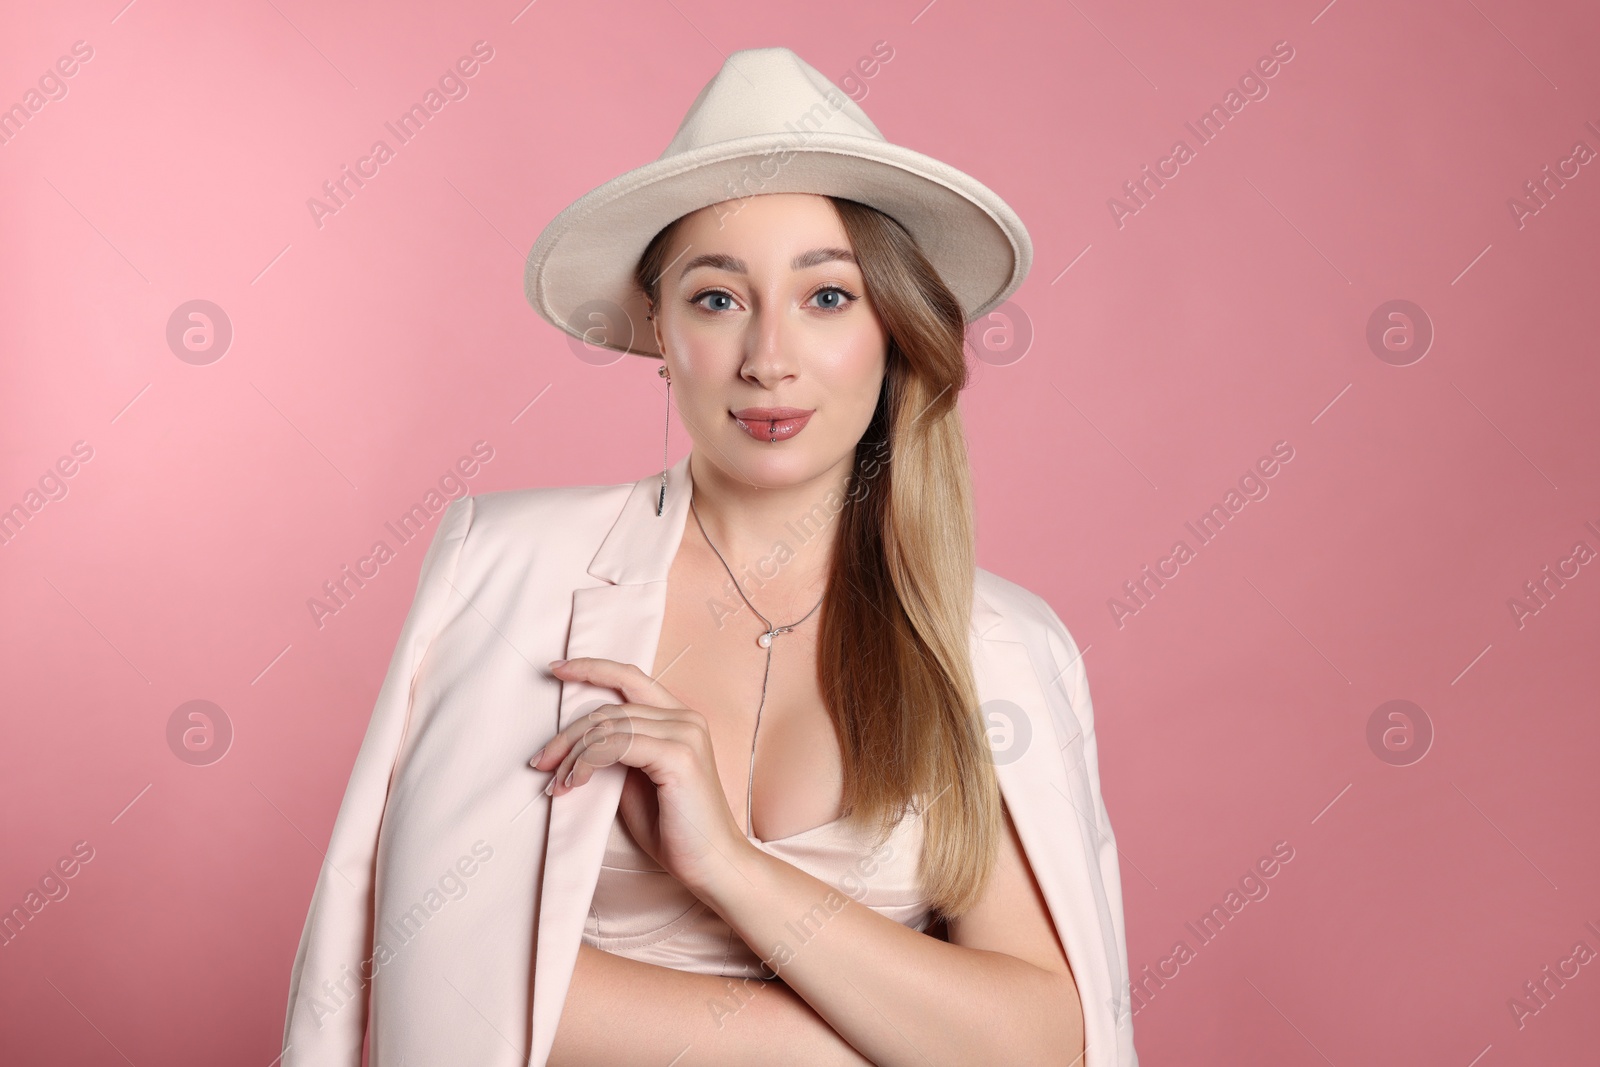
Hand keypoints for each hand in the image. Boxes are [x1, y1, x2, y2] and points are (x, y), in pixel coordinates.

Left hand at [533, 657, 755, 895]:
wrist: (712, 864)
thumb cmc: (675, 829)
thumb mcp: (637, 782)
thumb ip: (618, 753)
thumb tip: (578, 741)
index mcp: (680, 718)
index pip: (630, 678)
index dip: (592, 669)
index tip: (556, 671)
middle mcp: (685, 718)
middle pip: (608, 708)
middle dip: (566, 735)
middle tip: (540, 763)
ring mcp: (684, 735)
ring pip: (608, 726)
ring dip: (573, 755)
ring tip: (557, 784)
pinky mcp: (678, 756)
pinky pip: (616, 746)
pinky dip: (587, 763)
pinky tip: (576, 783)